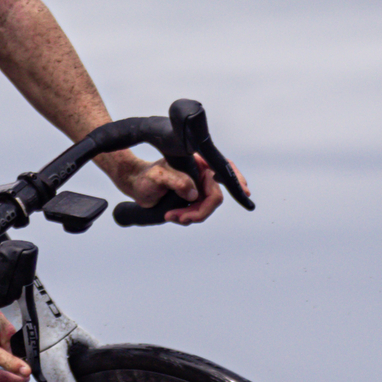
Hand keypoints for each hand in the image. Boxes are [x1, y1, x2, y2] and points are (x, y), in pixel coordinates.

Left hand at [119, 150, 245, 225]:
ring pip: (205, 207)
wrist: (137, 185)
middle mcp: (200, 174)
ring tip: (172, 217)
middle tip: (181, 218)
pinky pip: (198, 211)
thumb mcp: (158, 176)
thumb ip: (177, 181)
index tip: (244, 191)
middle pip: (213, 197)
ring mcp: (197, 187)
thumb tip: (194, 193)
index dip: (236, 180)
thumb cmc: (146, 177)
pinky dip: (188, 217)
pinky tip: (174, 216)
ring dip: (191, 216)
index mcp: (197, 163)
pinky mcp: (192, 198)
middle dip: (200, 211)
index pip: (222, 170)